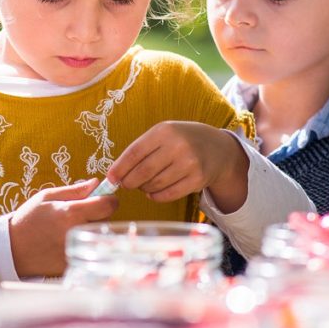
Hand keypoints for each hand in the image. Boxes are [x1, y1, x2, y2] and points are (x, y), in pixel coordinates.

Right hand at [9, 179, 117, 277]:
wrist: (12, 249)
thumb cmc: (28, 220)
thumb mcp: (46, 197)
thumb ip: (74, 190)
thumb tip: (96, 183)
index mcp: (70, 213)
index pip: (108, 206)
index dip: (108, 200)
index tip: (103, 200)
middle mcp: (76, 232)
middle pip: (105, 222)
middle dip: (98, 216)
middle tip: (80, 215)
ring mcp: (76, 251)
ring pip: (98, 238)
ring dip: (91, 231)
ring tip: (70, 229)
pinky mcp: (74, 264)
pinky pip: (88, 251)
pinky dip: (82, 246)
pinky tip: (66, 243)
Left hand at [106, 121, 248, 212]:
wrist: (217, 148)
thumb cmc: (181, 141)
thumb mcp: (162, 135)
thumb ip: (140, 150)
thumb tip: (115, 174)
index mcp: (164, 131)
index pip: (134, 152)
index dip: (120, 168)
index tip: (110, 178)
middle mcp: (178, 146)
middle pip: (143, 171)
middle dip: (129, 181)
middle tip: (125, 184)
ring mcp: (189, 163)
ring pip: (154, 184)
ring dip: (144, 188)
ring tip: (144, 184)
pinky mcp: (197, 180)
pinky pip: (168, 194)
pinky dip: (156, 196)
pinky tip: (154, 192)